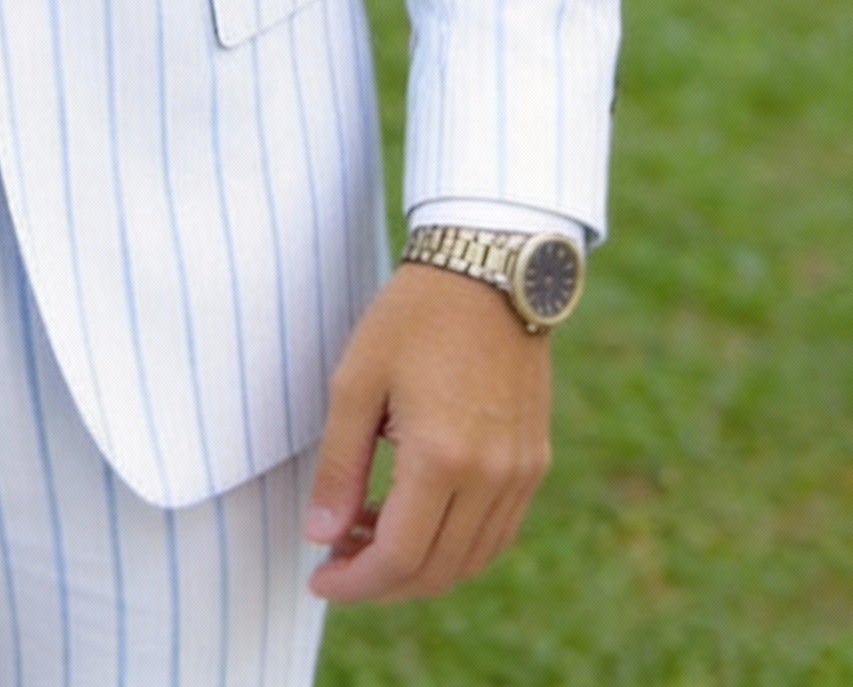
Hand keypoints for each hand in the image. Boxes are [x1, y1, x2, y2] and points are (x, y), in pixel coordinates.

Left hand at [304, 262, 551, 602]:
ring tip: (368, 537)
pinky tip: (416, 519)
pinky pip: (497, 532)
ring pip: (470, 558)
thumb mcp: (356, 381)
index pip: (399, 558)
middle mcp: (491, 477)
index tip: (318, 578)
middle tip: (337, 562)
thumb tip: (321, 535)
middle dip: (380, 582)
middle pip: (436, 569)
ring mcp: (520, 473)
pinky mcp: (534, 461)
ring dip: (418, 565)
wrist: (488, 271)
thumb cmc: (412, 317)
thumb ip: (339, 465)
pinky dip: (455, 545)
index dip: (355, 582)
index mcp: (442, 458)